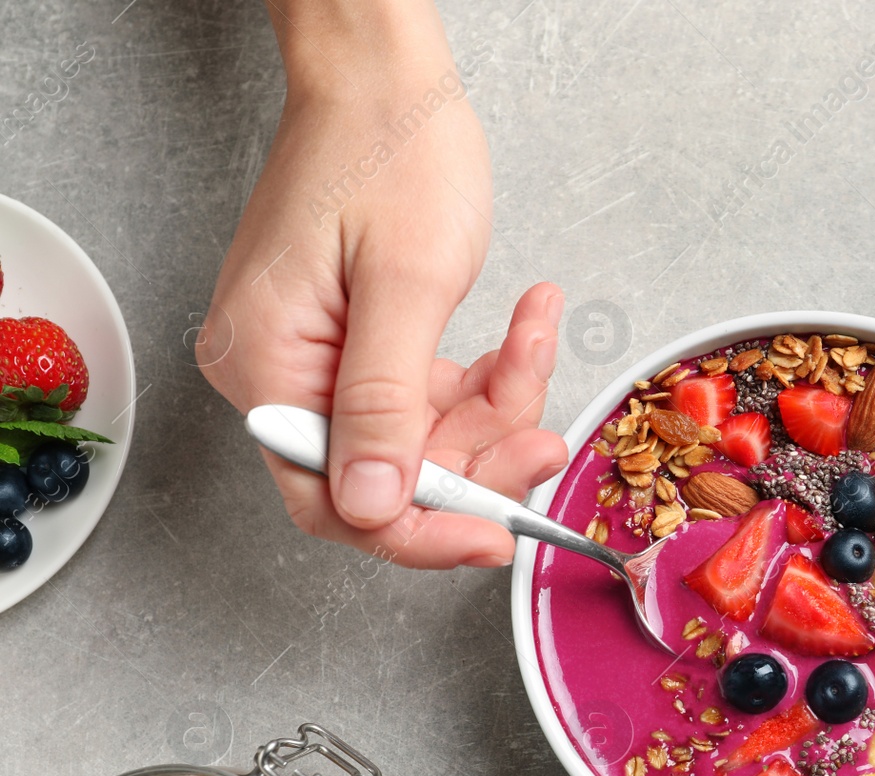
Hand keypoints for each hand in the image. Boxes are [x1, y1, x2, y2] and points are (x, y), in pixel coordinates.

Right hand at [199, 2, 565, 566]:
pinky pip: (432, 394)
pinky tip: (524, 323)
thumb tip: (374, 506)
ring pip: (426, 437)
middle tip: (545, 432)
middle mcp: (280, 375)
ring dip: (498, 403)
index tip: (493, 537)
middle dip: (481, 456)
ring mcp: (319, 361)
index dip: (419, 531)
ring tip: (537, 334)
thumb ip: (387, 404)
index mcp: (267, 367)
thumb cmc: (390, 149)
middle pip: (391, 473)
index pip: (334, 500)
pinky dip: (488, 372)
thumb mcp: (406, 285)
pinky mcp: (358, 345)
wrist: (386, 77)